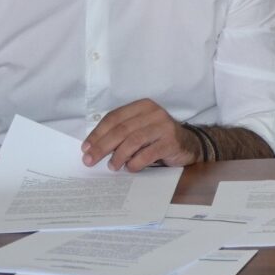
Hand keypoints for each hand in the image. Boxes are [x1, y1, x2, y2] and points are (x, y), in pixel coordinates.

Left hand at [83, 99, 199, 170]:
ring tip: (112, 166)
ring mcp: (164, 126)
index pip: (114, 117)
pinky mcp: (171, 142)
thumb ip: (121, 133)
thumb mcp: (139, 128)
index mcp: (142, 106)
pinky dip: (135, 163)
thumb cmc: (157, 137)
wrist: (189, 144)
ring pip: (133, 140)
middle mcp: (154, 113)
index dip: (97, 133)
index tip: (85, 148)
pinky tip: (130, 168)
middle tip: (90, 160)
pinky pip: (148, 154)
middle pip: (122, 129)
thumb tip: (93, 148)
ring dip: (118, 156)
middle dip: (102, 146)